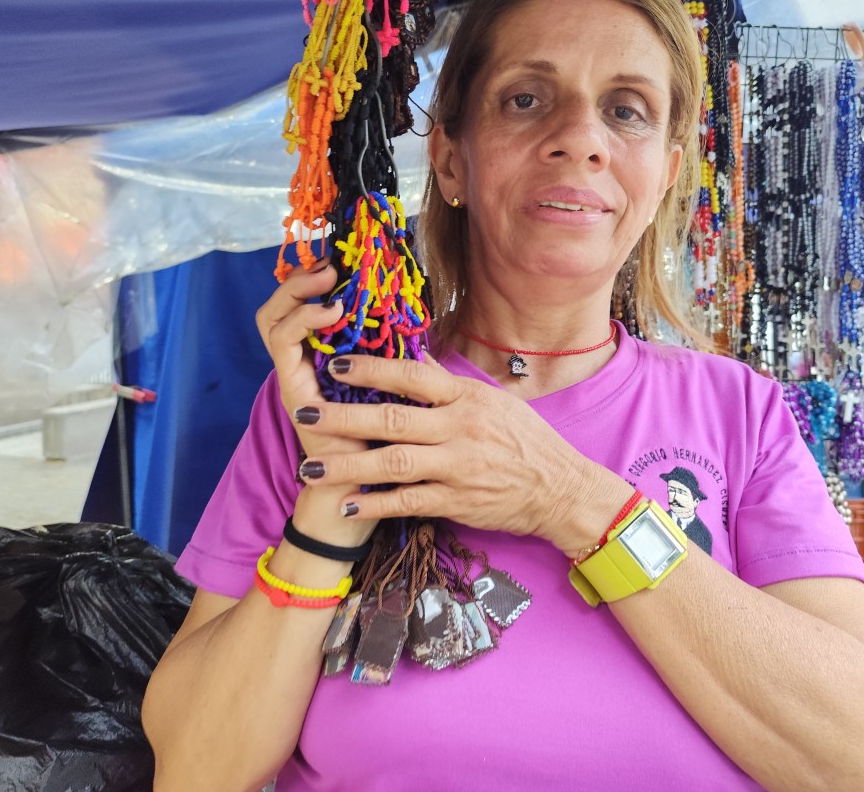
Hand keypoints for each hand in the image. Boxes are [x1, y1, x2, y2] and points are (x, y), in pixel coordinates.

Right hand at [254, 261, 374, 546]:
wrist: (370, 489)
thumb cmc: (386, 439)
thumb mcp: (393, 387)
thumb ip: (393, 353)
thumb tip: (411, 313)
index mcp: (321, 359)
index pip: (299, 306)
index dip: (310, 279)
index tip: (338, 260)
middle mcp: (299, 366)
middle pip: (277, 308)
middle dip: (298, 279)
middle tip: (327, 263)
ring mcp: (291, 378)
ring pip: (272, 321)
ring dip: (298, 294)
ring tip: (327, 281)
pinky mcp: (292, 392)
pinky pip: (284, 346)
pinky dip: (303, 322)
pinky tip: (329, 313)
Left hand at [290, 354, 629, 553]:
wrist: (560, 488)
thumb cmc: (524, 441)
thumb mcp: (491, 401)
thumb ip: (448, 386)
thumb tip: (409, 358)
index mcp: (465, 397)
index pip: (412, 376)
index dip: (371, 369)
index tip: (334, 364)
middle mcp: (459, 429)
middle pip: (390, 420)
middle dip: (342, 418)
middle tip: (303, 414)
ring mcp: (457, 467)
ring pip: (391, 464)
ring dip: (347, 466)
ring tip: (310, 468)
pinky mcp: (457, 501)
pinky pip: (408, 503)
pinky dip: (375, 505)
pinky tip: (347, 504)